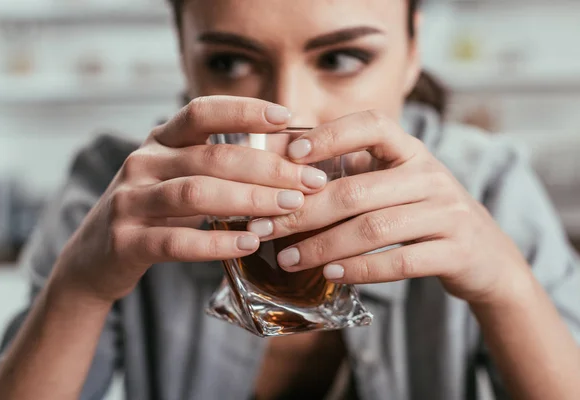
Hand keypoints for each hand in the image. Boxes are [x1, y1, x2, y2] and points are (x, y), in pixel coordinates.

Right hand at [53, 96, 328, 302]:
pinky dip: (217, 243)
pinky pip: (176, 241)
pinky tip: (250, 243)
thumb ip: (221, 166)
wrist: (96, 258)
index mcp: (159, 141)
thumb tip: (288, 157)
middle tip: (309, 182)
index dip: (243, 110)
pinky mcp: (126, 241)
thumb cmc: (155, 212)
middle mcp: (142, 162)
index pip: (201, 111)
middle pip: (211, 157)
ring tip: (289, 209)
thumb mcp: (182, 178)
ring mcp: (130, 201)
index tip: (286, 117)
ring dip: (249, 200)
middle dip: (267, 168)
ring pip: (196, 194)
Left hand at [248, 110, 529, 304]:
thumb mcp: (396, 184)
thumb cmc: (423, 214)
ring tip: (288, 259)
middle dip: (304, 211)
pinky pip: (400, 261)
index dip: (330, 135)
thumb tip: (287, 165)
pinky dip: (361, 269)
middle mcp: (431, 175)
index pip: (372, 125)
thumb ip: (355, 173)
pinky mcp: (456, 251)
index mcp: (412, 152)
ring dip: (324, 246)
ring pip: (374, 229)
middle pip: (357, 190)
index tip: (291, 155)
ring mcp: (447, 213)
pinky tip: (331, 274)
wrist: (486, 256)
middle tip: (265, 229)